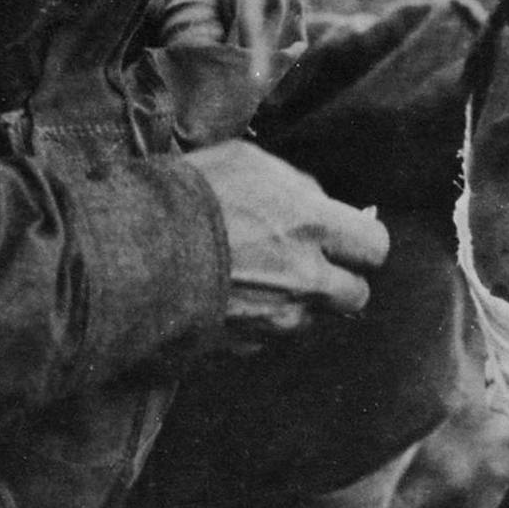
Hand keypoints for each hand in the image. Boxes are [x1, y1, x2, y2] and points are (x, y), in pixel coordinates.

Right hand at [180, 139, 388, 342]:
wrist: (133, 252)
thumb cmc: (189, 196)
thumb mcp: (248, 163)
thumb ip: (295, 185)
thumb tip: (316, 201)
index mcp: (312, 227)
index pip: (375, 246)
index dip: (361, 242)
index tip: (345, 237)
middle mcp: (305, 280)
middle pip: (356, 295)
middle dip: (340, 281)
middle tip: (313, 264)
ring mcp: (276, 319)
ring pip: (312, 319)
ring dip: (298, 302)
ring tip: (262, 279)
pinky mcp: (245, 345)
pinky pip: (268, 337)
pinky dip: (258, 322)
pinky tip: (232, 298)